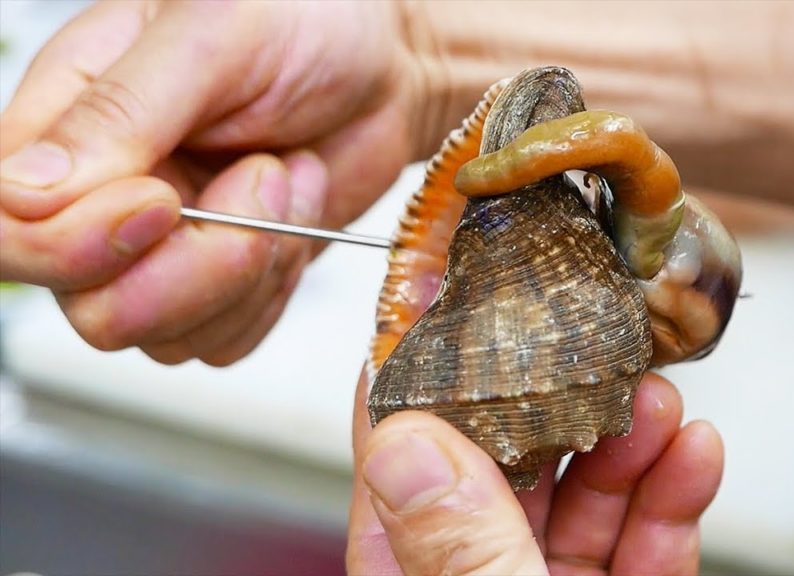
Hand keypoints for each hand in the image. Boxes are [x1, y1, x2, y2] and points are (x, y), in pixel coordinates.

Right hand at [0, 1, 423, 364]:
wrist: (387, 66)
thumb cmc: (303, 22)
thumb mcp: (211, 37)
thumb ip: (118, 113)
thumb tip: (25, 192)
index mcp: (67, 125)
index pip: (11, 231)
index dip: (77, 243)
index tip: (163, 200)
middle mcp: (102, 201)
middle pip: (92, 306)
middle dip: (194, 267)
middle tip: (258, 178)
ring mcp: (162, 254)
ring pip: (167, 336)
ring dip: (250, 266)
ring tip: (282, 176)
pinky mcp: (221, 286)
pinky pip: (228, 339)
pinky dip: (275, 287)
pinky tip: (294, 209)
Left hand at [347, 371, 724, 574]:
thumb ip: (462, 549)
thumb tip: (408, 445)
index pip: (401, 473)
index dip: (418, 384)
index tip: (438, 305)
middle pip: (507, 473)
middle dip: (556, 404)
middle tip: (586, 346)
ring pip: (585, 506)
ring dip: (628, 444)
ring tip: (658, 399)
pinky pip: (647, 552)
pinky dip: (674, 503)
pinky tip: (694, 455)